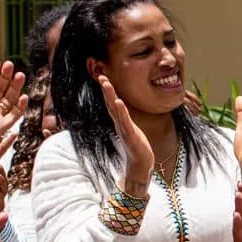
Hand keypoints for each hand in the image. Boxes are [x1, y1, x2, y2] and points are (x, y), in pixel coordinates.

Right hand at [99, 75, 153, 196]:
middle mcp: (119, 124)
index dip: (107, 90)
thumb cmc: (137, 146)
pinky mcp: (130, 136)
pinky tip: (118, 102)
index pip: (112, 103)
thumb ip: (126, 119)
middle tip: (101, 76)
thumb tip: (122, 108)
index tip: (103, 77)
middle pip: (110, 104)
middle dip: (106, 90)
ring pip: (115, 111)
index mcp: (120, 121)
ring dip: (110, 97)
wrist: (141, 164)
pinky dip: (121, 112)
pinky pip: (124, 122)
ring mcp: (124, 130)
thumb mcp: (131, 129)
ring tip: (107, 85)